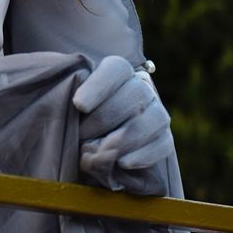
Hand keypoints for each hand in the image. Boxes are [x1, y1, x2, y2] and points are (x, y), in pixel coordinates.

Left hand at [72, 55, 173, 194]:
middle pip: (135, 93)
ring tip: (100, 153)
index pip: (116, 69)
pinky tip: (123, 163)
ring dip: (126, 138)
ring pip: (154, 118)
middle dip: (105, 118)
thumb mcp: (69, 101)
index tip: (79, 105)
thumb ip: (68, 97)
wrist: (94, 138)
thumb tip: (74, 107)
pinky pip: (164, 144)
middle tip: (81, 135)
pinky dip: (144, 155)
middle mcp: (142, 87)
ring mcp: (157, 112)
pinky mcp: (164, 139)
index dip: (98, 86)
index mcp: (118, 71)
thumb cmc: (76, 115)